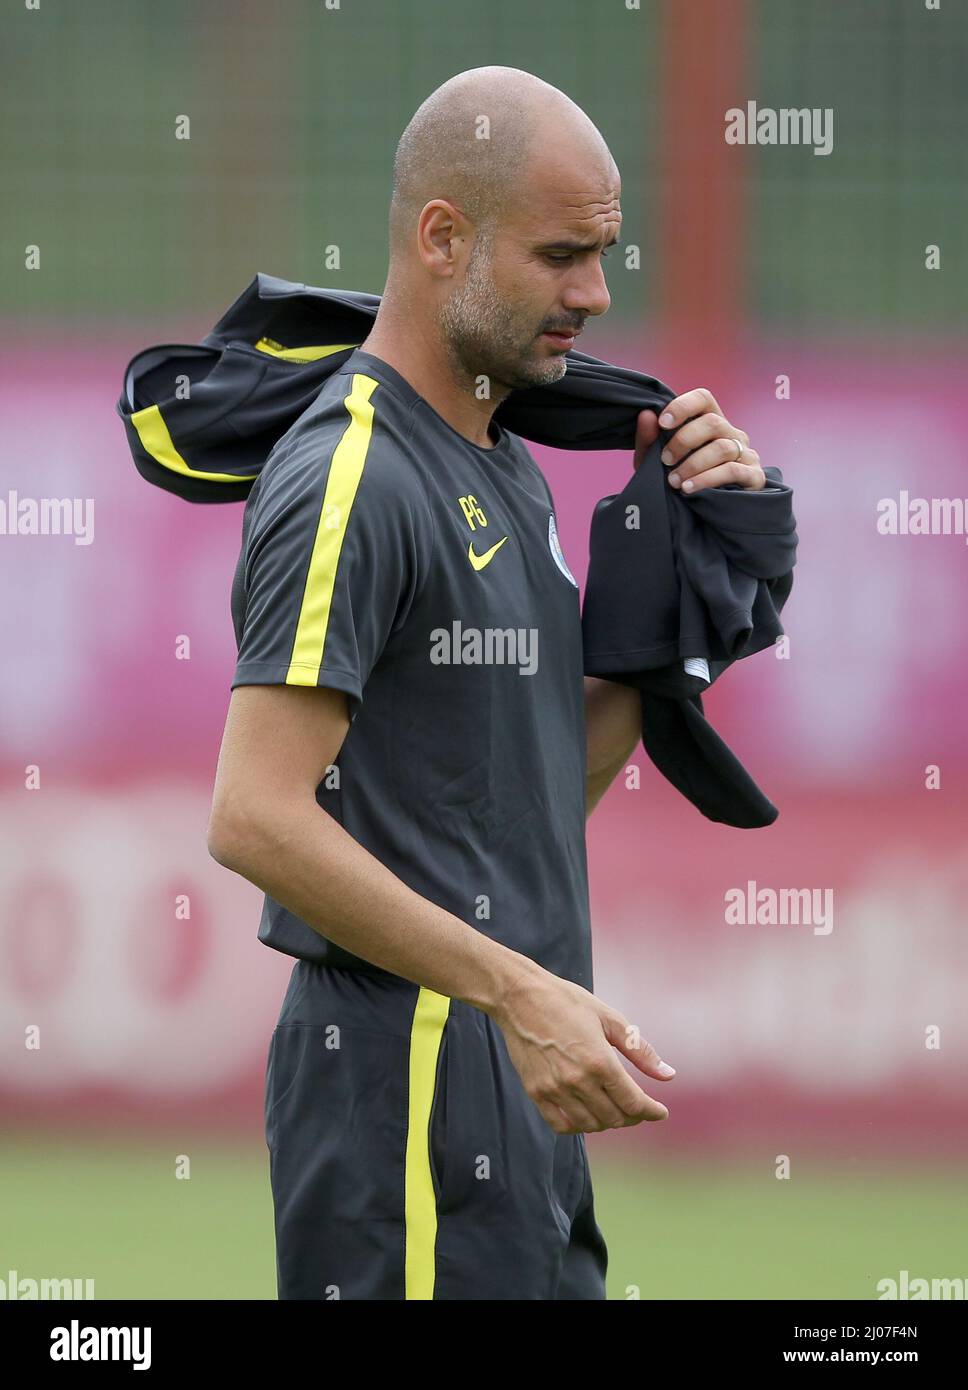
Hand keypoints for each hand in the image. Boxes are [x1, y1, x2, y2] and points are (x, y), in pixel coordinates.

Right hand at [488, 961, 674, 1133]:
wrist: (520, 997)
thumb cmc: (567, 1002)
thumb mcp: (609, 1019)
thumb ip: (640, 1050)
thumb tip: (668, 1075)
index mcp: (600, 1061)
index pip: (633, 1103)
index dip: (652, 1112)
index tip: (660, 1112)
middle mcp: (577, 1080)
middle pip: (614, 1118)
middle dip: (632, 1116)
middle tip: (638, 1107)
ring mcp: (554, 1089)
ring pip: (590, 1125)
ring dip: (607, 1121)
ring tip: (613, 1108)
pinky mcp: (536, 1092)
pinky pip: (561, 1126)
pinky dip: (578, 1126)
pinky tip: (586, 1114)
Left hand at [633, 387, 764, 492]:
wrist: (700, 519)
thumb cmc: (679, 483)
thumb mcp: (655, 463)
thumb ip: (649, 440)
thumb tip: (647, 415)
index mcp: (710, 423)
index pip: (703, 399)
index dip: (683, 406)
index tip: (663, 423)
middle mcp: (732, 434)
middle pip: (712, 422)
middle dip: (684, 441)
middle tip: (665, 460)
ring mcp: (746, 454)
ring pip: (722, 448)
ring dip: (693, 464)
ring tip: (674, 481)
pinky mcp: (754, 477)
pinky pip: (732, 470)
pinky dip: (707, 479)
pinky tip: (689, 489)